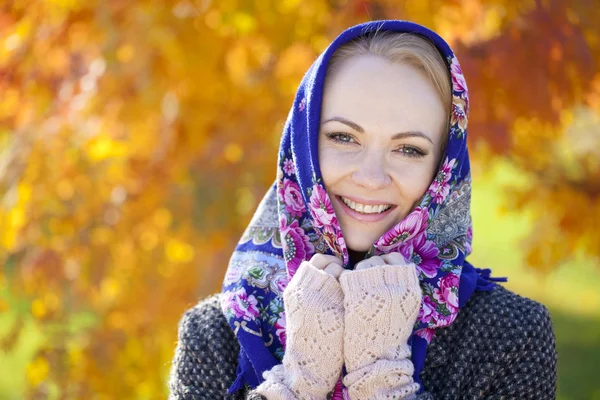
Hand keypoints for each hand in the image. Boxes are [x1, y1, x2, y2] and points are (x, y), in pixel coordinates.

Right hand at [255, 255, 344, 398]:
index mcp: (297, 287)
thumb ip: (310, 288)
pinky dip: (355, 286)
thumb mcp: (301, 306)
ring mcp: (321, 293)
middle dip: (337, 265)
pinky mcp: (334, 303)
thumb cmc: (309, 334)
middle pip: (325, 261)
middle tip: (344, 273)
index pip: (314, 261)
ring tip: (351, 286)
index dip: (327, 262)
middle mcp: (307, 287)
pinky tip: (358, 295)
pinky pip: (347, 284)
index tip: (335, 267)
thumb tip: (325, 272)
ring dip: (346, 274)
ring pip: (337, 270)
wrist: (310, 358)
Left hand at [340, 254, 421, 398]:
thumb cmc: (391, 333)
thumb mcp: (405, 306)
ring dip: (357, 274)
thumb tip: (392, 267)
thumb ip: (401, 285)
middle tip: (366, 281)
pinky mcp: (355, 291)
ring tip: (357, 290)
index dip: (386, 262)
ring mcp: (374, 286)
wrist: (378, 355)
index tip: (381, 269)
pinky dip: (346, 282)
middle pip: (378, 260)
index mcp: (408, 286)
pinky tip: (348, 294)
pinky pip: (348, 275)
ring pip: (362, 266)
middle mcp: (393, 283)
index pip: (397, 258)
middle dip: (371, 268)